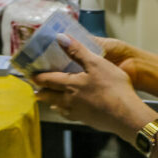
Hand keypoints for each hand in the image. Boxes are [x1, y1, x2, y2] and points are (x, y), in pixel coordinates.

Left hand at [34, 36, 149, 136]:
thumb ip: (77, 51)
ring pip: (58, 107)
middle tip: (35, 89)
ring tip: (47, 100)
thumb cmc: (112, 88)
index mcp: (70, 85)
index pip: (48, 80)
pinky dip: (64, 111)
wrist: (126, 116)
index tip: (30, 75)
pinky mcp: (87, 120)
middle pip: (50, 96)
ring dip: (51, 102)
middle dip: (41, 92)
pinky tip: (67, 111)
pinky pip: (69, 115)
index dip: (38, 77)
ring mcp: (78, 113)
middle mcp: (69, 100)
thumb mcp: (96, 63)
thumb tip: (60, 38)